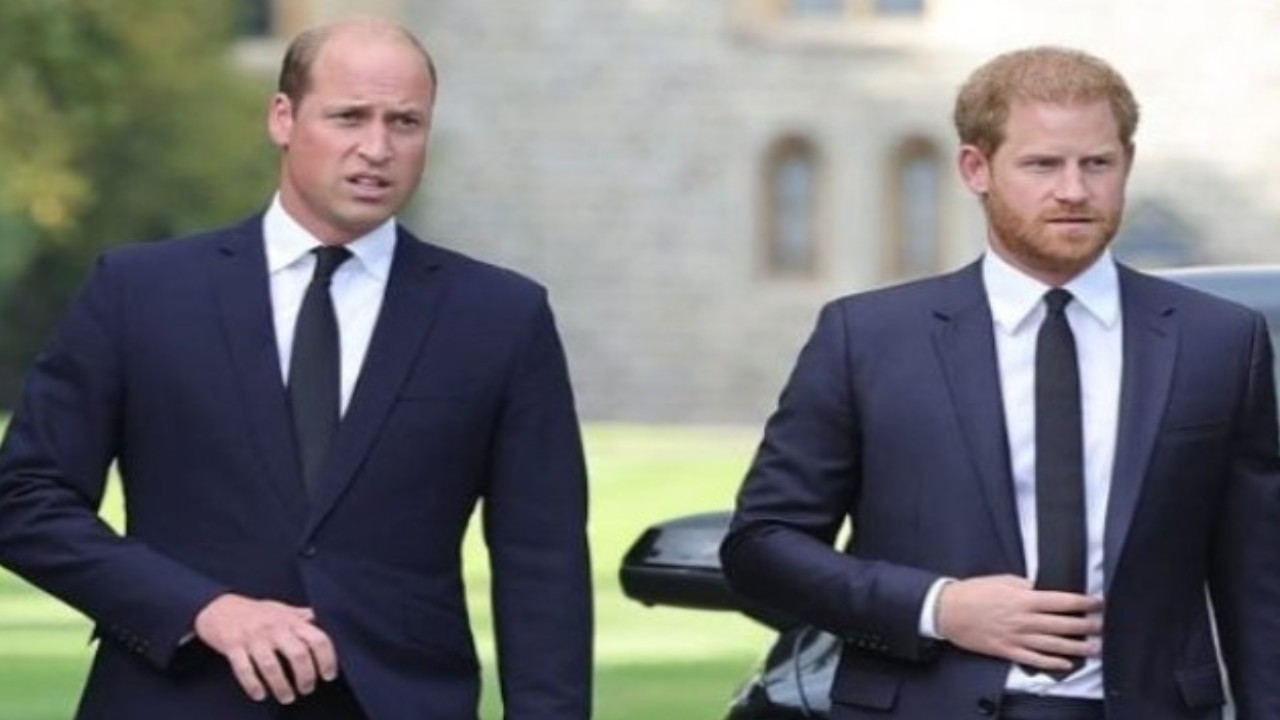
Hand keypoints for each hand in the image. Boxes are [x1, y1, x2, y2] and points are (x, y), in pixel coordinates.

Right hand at [194, 593, 337, 703]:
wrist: (217, 607)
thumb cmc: (255, 611)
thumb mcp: (281, 609)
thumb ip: (301, 616)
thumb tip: (321, 619)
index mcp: (290, 620)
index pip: (317, 639)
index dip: (327, 658)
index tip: (329, 675)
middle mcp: (274, 628)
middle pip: (298, 654)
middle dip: (306, 676)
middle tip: (307, 689)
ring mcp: (253, 638)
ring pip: (271, 666)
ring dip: (281, 686)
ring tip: (288, 697)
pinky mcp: (233, 647)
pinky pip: (244, 670)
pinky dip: (253, 685)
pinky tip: (260, 695)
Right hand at [936, 574, 1102, 671]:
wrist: (948, 611)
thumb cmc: (973, 593)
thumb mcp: (1002, 580)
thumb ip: (1026, 585)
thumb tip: (1045, 588)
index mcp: (1024, 599)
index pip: (1062, 602)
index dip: (1083, 603)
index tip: (1097, 603)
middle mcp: (1024, 620)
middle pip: (1063, 625)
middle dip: (1086, 626)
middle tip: (1100, 626)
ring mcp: (1017, 638)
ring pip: (1054, 645)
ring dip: (1076, 647)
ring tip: (1093, 647)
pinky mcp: (1008, 651)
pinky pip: (1035, 660)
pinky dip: (1052, 663)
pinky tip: (1066, 664)